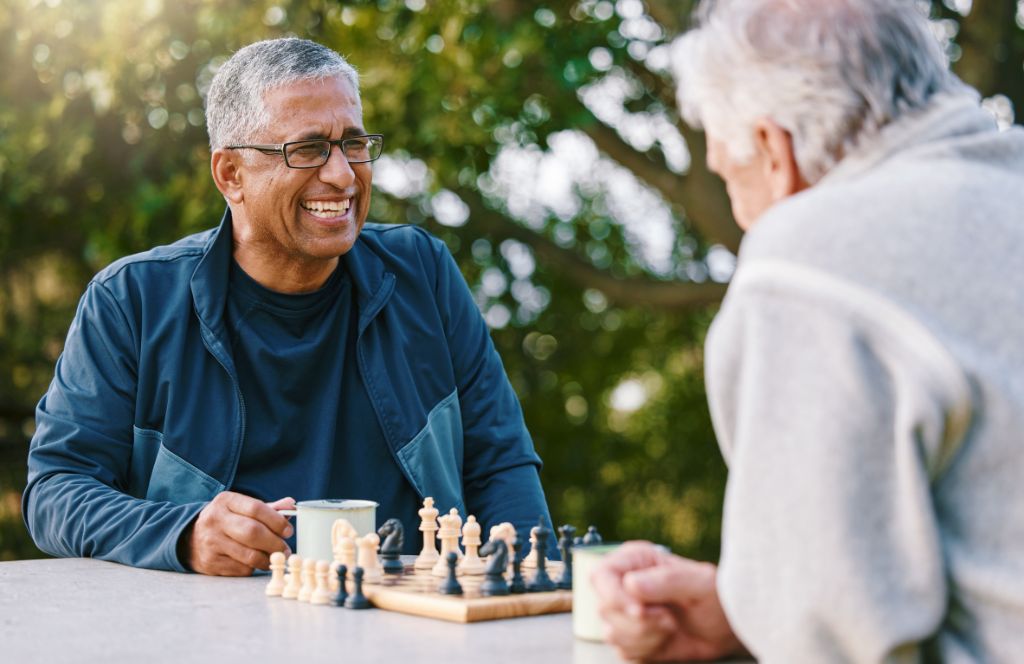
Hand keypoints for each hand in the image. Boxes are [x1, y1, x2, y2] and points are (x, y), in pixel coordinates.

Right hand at [180, 492, 294, 575]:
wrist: (190, 540)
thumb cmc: (226, 522)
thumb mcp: (241, 508)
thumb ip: (267, 508)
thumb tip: (291, 505)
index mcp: (225, 501)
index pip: (256, 508)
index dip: (277, 521)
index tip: (288, 531)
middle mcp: (215, 520)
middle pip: (253, 532)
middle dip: (275, 543)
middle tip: (285, 549)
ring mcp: (211, 542)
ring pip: (249, 555)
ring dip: (268, 559)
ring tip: (275, 557)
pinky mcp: (210, 562)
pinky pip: (241, 569)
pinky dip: (254, 568)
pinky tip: (257, 563)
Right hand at [591, 541, 746, 661]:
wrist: (728, 629)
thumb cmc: (717, 597)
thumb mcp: (700, 583)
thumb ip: (667, 580)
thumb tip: (630, 584)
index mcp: (635, 561)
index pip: (601, 575)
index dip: (614, 596)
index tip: (640, 611)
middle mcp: (624, 585)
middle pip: (605, 608)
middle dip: (640, 622)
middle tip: (669, 619)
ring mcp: (625, 613)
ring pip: (611, 633)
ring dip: (646, 637)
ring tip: (670, 627)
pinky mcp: (630, 638)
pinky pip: (622, 652)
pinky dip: (646, 651)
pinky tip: (665, 640)